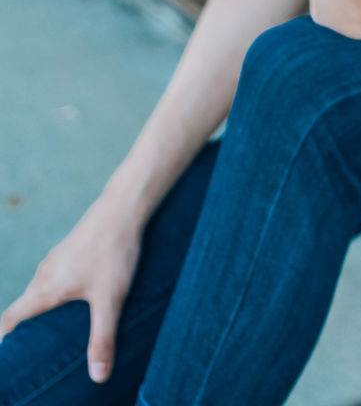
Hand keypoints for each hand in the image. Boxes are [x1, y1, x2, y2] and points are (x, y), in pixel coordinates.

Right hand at [0, 196, 141, 383]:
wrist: (124, 207)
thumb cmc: (114, 251)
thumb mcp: (110, 299)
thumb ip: (103, 338)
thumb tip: (98, 378)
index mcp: (45, 288)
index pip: (10, 320)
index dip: (4, 341)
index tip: (7, 359)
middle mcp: (44, 274)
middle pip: (23, 309)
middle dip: (24, 333)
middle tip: (32, 357)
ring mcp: (56, 260)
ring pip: (39, 294)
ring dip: (41, 314)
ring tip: (53, 337)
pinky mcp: (69, 252)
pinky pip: (53, 281)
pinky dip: (55, 298)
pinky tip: (74, 305)